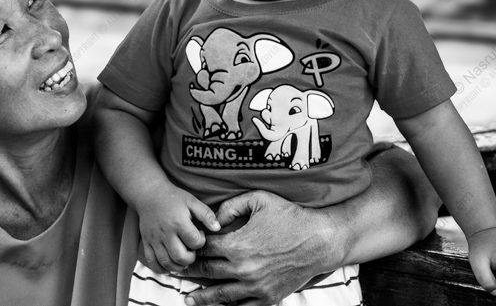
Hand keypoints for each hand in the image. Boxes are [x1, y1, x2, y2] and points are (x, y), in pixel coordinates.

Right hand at [136, 184, 219, 273]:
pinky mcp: (146, 242)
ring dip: (178, 266)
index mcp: (178, 222)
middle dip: (190, 258)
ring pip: (166, 262)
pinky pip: (152, 263)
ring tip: (182, 258)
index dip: (201, 241)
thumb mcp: (192, 201)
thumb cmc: (173, 198)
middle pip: (180, 257)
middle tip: (191, 250)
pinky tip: (169, 265)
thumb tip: (217, 228)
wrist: (149, 194)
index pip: (194, 242)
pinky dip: (161, 269)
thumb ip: (206, 214)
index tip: (199, 234)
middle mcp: (165, 233)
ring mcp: (154, 239)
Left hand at [182, 191, 333, 305]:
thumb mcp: (259, 200)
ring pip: (219, 295)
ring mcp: (255, 287)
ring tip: (188, 299)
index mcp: (237, 245)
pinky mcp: (268, 298)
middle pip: (207, 273)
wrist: (320, 241)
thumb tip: (213, 218)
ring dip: (201, 297)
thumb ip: (231, 205)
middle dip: (189, 272)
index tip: (182, 248)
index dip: (191, 248)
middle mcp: (243, 269)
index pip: (204, 250)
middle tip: (175, 272)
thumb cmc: (290, 217)